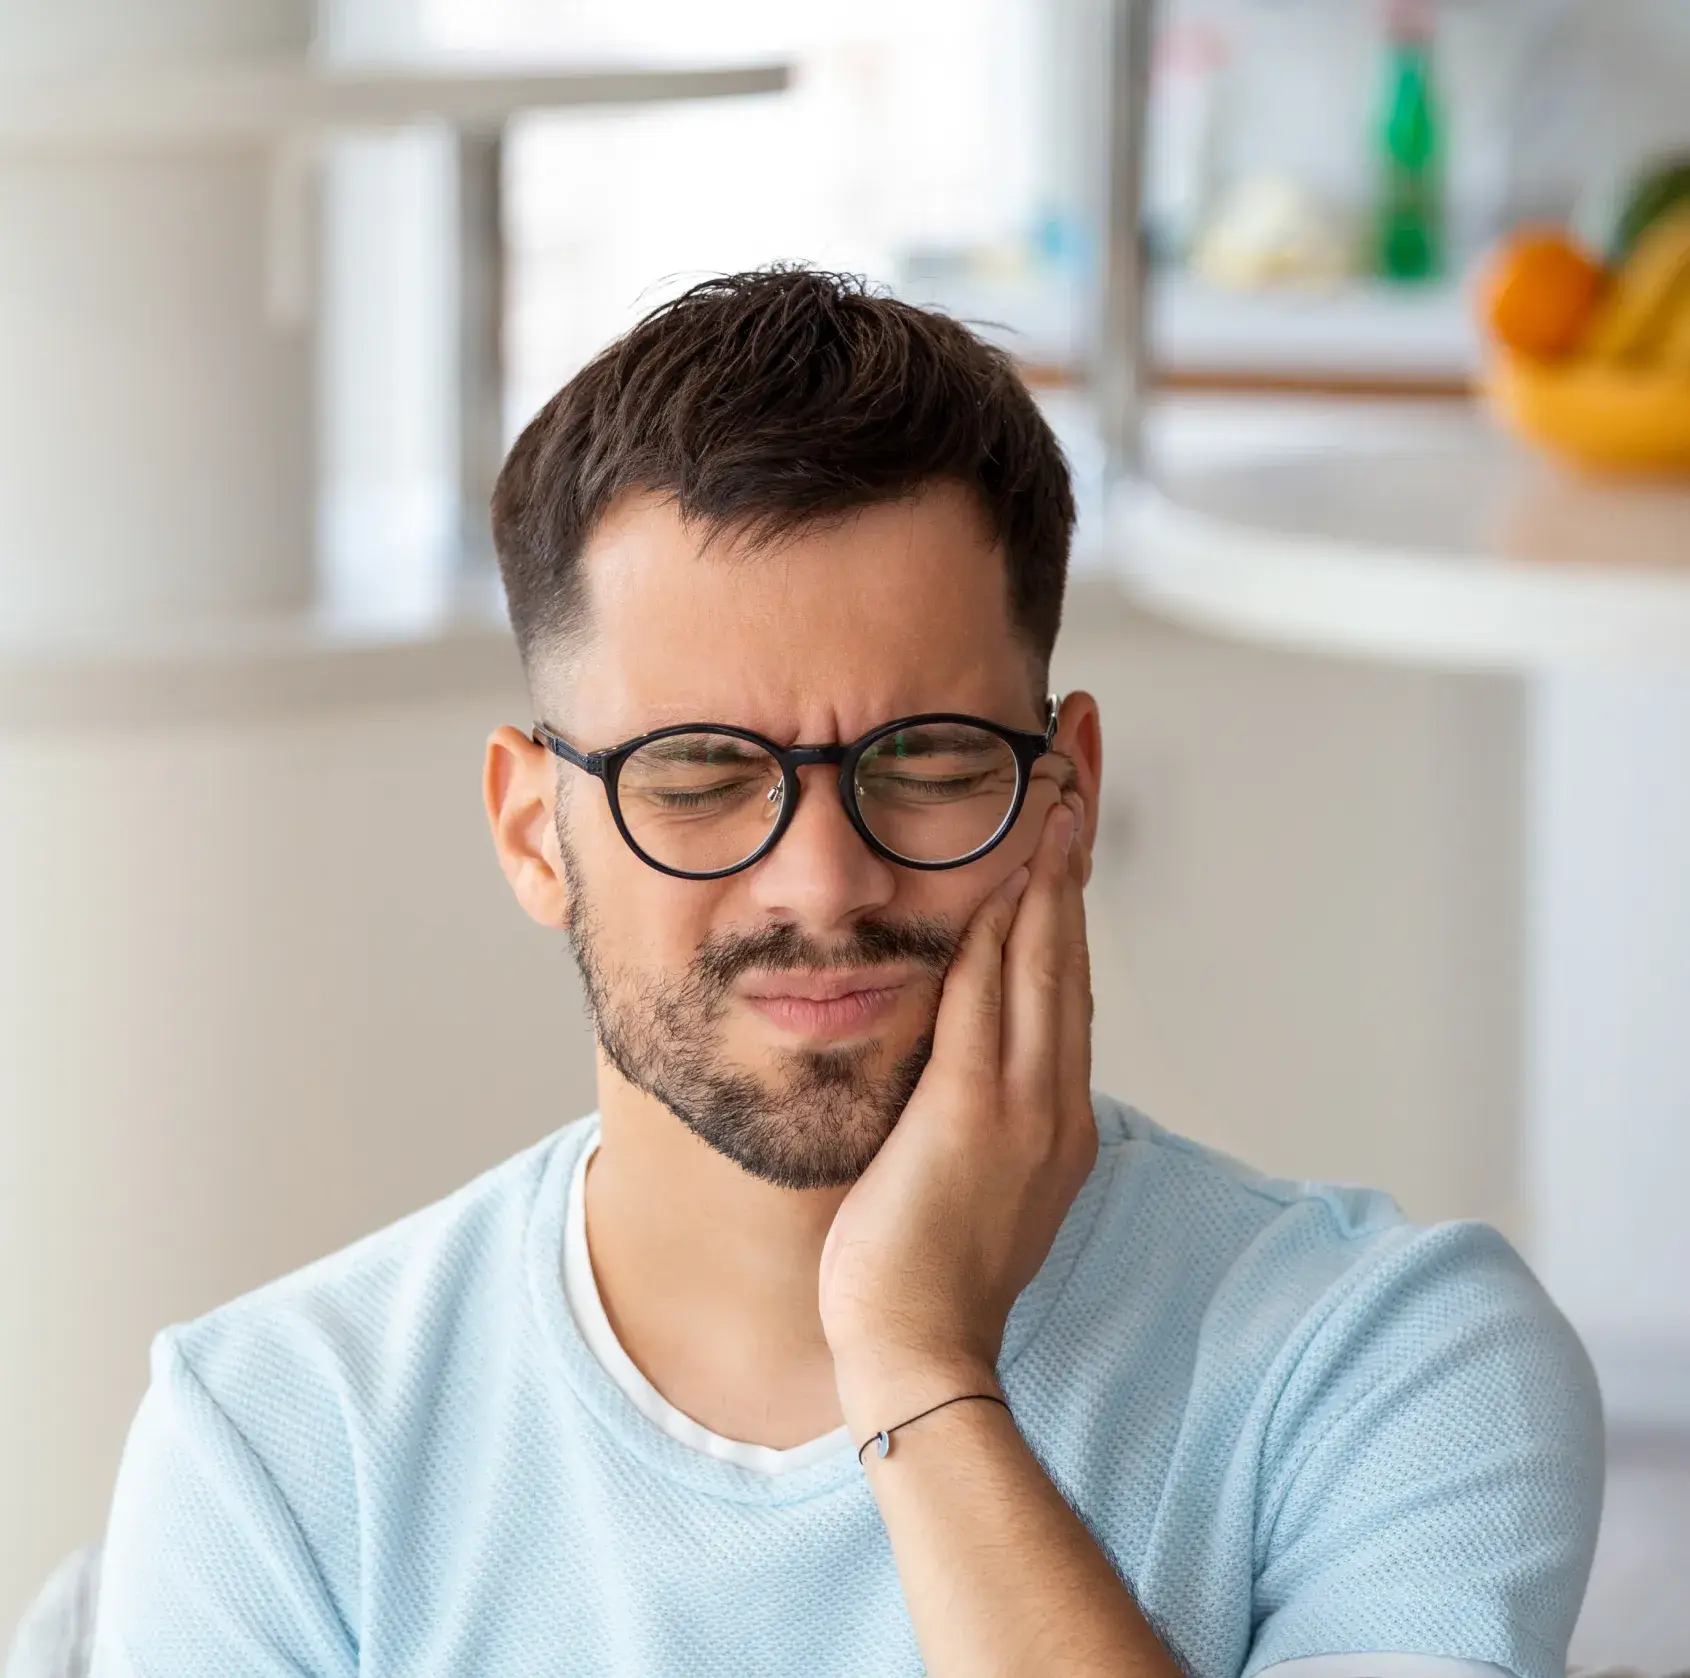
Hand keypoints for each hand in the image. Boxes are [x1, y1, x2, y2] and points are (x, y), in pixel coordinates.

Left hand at [818, 793, 1096, 1432]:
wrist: (919, 1349)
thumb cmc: (928, 1270)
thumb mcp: (974, 1176)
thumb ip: (979, 1106)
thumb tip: (962, 1059)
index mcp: (1056, 1112)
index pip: (1065, 977)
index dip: (1070, 892)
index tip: (1070, 817)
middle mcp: (1055, 1098)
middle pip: (1069, 948)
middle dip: (1074, 848)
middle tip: (1078, 761)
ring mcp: (1024, 1104)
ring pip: (1043, 960)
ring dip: (1049, 866)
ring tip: (1056, 784)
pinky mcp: (975, 1113)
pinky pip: (988, 1000)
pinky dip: (1001, 928)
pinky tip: (1006, 869)